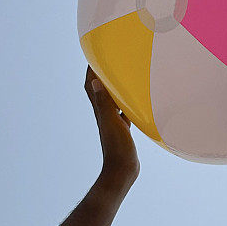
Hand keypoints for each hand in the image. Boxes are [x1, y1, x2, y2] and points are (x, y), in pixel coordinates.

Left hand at [84, 66, 139, 185]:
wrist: (122, 171)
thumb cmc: (117, 148)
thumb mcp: (111, 122)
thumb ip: (104, 103)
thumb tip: (93, 81)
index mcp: (100, 111)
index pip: (90, 86)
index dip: (90, 70)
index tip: (94, 55)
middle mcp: (104, 115)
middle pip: (100, 91)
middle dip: (102, 76)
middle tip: (109, 62)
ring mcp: (113, 124)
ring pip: (113, 101)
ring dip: (115, 89)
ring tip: (124, 78)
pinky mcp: (122, 131)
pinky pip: (124, 113)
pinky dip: (128, 105)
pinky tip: (136, 103)